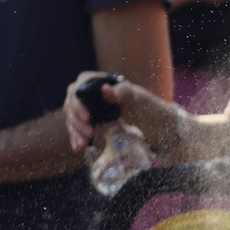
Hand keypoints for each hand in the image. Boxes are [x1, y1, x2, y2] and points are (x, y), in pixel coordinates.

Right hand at [63, 74, 183, 154]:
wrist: (157, 126)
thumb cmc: (148, 107)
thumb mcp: (136, 99)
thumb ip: (121, 93)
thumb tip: (104, 89)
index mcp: (100, 82)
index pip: (79, 87)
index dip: (77, 101)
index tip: (86, 116)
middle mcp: (91, 94)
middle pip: (72, 103)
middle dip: (76, 119)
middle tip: (88, 133)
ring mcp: (90, 109)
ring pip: (73, 117)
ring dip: (75, 130)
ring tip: (84, 142)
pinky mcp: (92, 123)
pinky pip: (79, 129)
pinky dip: (77, 138)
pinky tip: (78, 147)